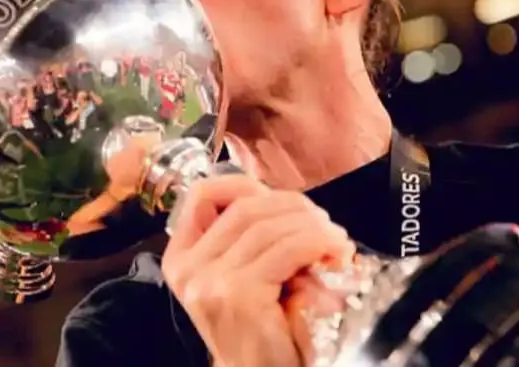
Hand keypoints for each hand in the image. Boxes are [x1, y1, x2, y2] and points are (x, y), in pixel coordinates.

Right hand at [162, 172, 354, 366]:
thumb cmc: (259, 334)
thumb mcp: (241, 279)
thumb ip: (248, 241)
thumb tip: (291, 203)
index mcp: (181, 259)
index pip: (202, 195)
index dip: (245, 185)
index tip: (283, 200)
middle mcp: (189, 268)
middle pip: (246, 208)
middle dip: (294, 207)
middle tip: (326, 224)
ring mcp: (211, 280)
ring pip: (269, 226)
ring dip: (314, 226)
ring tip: (337, 241)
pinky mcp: (239, 294)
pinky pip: (288, 249)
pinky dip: (318, 243)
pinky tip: (335, 253)